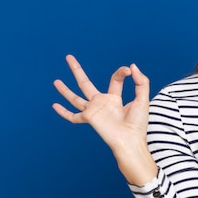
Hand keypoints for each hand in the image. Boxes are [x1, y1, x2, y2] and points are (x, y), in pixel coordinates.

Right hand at [53, 54, 156, 183]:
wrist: (130, 140)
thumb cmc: (138, 123)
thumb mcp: (142, 99)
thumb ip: (141, 82)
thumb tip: (132, 66)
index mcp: (114, 98)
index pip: (114, 79)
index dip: (121, 72)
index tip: (128, 70)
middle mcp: (101, 103)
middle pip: (85, 84)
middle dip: (77, 71)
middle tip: (69, 58)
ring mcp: (93, 111)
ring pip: (75, 98)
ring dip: (65, 90)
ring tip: (55, 81)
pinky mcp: (89, 118)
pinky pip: (73, 116)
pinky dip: (63, 112)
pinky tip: (54, 106)